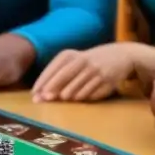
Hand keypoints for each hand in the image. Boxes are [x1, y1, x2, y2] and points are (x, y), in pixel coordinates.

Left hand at [31, 43, 154, 102]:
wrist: (119, 55)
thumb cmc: (88, 61)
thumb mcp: (73, 61)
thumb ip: (58, 75)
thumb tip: (42, 93)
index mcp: (70, 54)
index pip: (53, 68)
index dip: (43, 82)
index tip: (34, 94)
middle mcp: (82, 60)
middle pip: (64, 76)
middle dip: (52, 89)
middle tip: (44, 100)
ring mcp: (95, 70)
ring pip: (77, 86)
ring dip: (68, 94)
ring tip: (63, 98)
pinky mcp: (106, 80)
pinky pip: (91, 92)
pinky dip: (83, 96)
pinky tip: (79, 98)